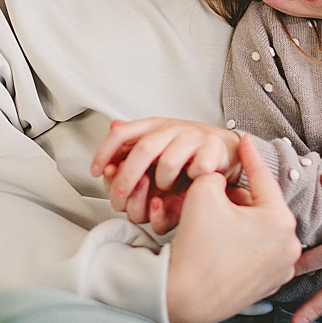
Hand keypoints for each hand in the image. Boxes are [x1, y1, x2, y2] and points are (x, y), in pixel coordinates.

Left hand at [92, 118, 242, 217]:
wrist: (225, 150)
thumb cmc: (185, 154)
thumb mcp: (155, 148)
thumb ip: (131, 149)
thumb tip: (110, 141)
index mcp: (153, 126)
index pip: (122, 132)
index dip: (104, 151)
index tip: (96, 171)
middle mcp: (172, 128)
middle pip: (143, 149)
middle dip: (128, 177)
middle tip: (120, 196)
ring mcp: (194, 136)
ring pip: (168, 162)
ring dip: (162, 182)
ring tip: (165, 188)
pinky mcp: (214, 149)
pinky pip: (197, 169)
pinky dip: (191, 180)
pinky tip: (191, 182)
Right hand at [165, 139, 299, 322]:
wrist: (183, 297)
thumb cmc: (196, 246)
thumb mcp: (204, 193)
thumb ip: (215, 173)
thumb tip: (220, 175)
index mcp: (280, 220)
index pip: (262, 178)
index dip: (249, 156)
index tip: (244, 140)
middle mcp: (290, 246)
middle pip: (261, 207)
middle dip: (240, 196)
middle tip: (219, 189)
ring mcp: (281, 269)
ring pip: (259, 230)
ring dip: (241, 220)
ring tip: (217, 217)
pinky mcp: (269, 286)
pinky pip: (258, 253)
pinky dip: (243, 244)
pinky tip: (221, 243)